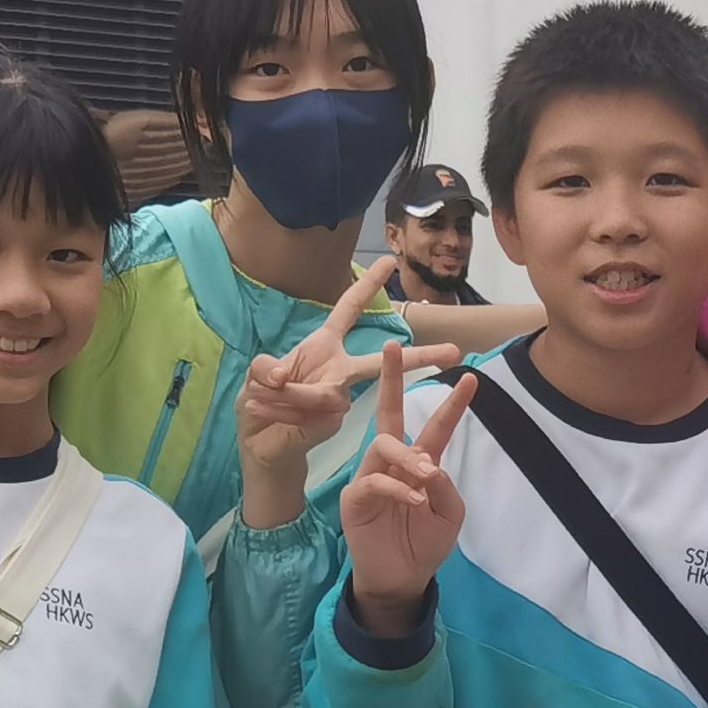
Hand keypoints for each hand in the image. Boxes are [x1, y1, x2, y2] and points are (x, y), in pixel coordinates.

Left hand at [239, 254, 461, 529]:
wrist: (259, 446)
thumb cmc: (260, 403)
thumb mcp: (253, 377)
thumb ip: (263, 368)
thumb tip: (277, 375)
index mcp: (323, 346)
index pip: (349, 309)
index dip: (367, 286)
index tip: (390, 261)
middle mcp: (338, 371)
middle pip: (380, 362)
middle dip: (418, 357)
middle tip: (454, 352)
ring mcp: (338, 400)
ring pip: (329, 394)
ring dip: (287, 396)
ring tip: (256, 397)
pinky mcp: (331, 424)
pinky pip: (310, 413)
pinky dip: (282, 409)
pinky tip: (264, 411)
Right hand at [338, 342, 482, 637]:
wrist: (402, 578)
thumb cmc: (424, 543)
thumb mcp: (449, 514)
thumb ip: (444, 486)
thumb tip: (431, 464)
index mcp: (420, 462)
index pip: (436, 426)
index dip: (452, 404)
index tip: (471, 378)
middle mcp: (393, 462)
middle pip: (388, 412)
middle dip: (390, 379)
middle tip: (391, 349)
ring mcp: (370, 477)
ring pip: (381, 445)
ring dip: (406, 456)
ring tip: (426, 475)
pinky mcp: (355, 498)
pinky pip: (373, 482)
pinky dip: (396, 487)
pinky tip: (414, 498)